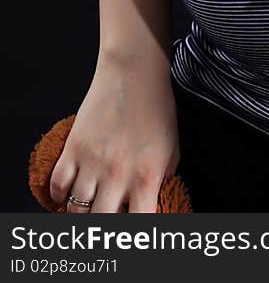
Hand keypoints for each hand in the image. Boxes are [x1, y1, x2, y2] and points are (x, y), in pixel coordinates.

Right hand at [49, 49, 180, 213]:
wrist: (135, 72)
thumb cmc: (157, 108)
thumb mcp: (172, 148)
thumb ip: (161, 179)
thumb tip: (151, 200)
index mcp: (147, 177)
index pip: (137, 225)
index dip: (133, 233)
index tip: (130, 228)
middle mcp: (118, 175)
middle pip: (100, 224)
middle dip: (102, 226)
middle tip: (104, 216)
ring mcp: (93, 162)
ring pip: (75, 209)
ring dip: (81, 211)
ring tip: (87, 205)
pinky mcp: (74, 147)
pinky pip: (58, 185)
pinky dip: (59, 195)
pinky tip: (68, 192)